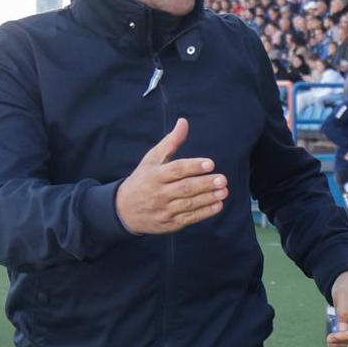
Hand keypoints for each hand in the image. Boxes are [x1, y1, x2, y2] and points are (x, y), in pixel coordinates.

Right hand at [114, 118, 226, 234]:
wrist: (123, 211)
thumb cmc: (142, 180)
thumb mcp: (151, 159)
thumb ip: (170, 142)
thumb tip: (184, 122)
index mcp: (154, 175)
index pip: (176, 170)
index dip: (194, 166)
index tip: (210, 164)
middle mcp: (159, 193)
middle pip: (185, 188)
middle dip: (205, 184)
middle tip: (223, 179)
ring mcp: (164, 210)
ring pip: (188, 204)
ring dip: (208, 198)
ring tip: (224, 191)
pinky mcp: (169, 224)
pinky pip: (189, 218)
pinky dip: (204, 213)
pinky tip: (217, 205)